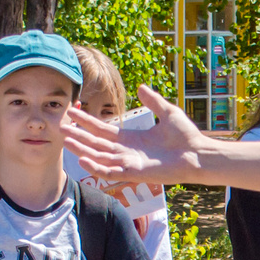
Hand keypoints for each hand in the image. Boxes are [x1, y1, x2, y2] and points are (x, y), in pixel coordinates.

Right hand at [63, 85, 209, 181]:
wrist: (199, 154)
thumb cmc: (186, 137)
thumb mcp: (168, 113)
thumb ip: (153, 101)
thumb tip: (141, 87)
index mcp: (131, 138)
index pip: (102, 129)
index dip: (86, 121)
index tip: (72, 112)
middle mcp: (126, 151)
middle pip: (95, 143)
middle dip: (78, 135)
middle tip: (60, 126)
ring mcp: (129, 163)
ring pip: (98, 157)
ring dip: (81, 149)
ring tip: (66, 140)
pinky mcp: (134, 173)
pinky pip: (110, 172)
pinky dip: (96, 167)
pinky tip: (82, 159)